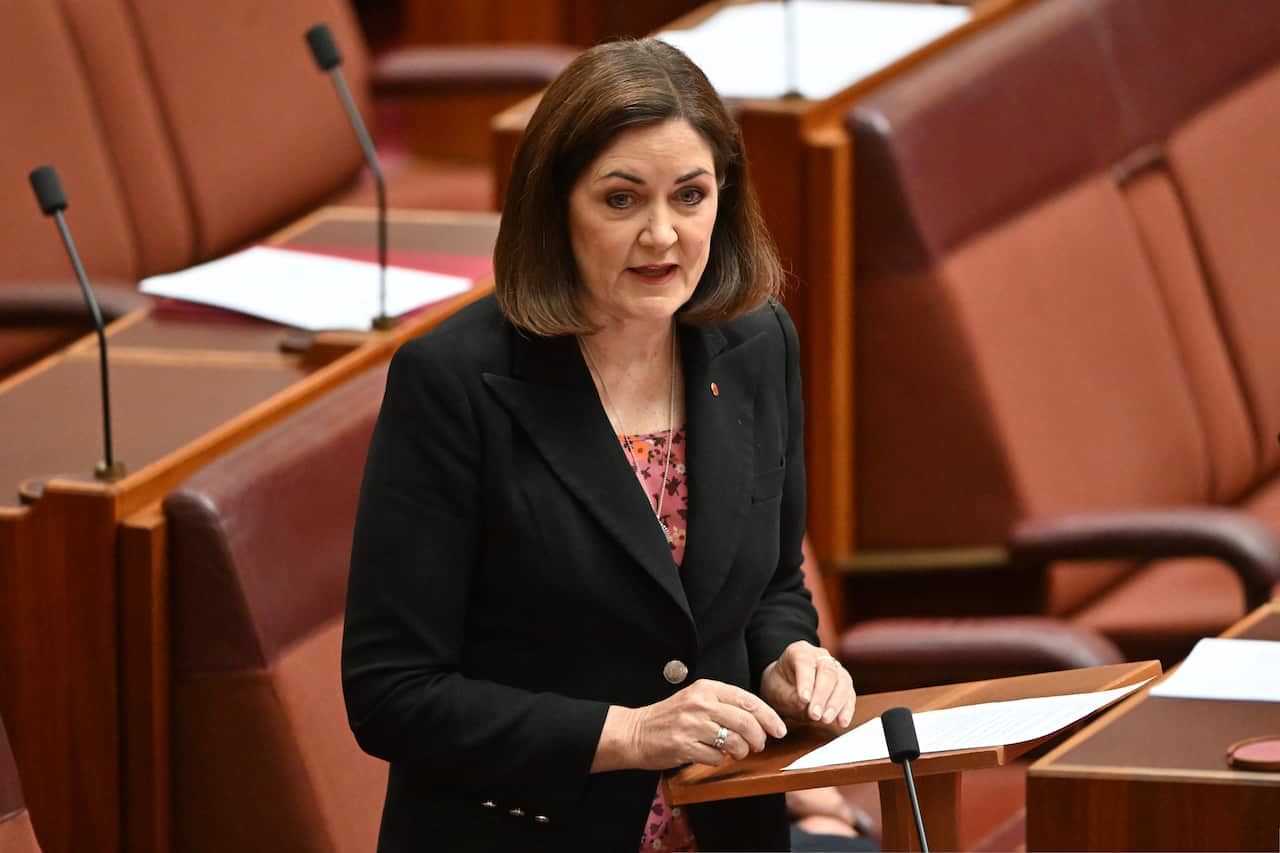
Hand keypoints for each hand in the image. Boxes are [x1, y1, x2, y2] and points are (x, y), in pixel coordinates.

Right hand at [592, 680, 787, 771]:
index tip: (779, 729)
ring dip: (741, 751)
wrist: (635, 732)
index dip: (769, 716)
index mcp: (705, 688)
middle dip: (759, 737)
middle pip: (745, 721)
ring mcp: (691, 725)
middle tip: (759, 745)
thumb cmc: (670, 717)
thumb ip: (723, 704)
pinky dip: (720, 760)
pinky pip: (716, 757)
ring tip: (737, 752)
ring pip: (734, 741)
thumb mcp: (696, 699)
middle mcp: (699, 703)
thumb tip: (759, 719)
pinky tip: (712, 756)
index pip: (747, 700)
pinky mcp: (683, 746)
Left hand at [760, 641, 855, 727]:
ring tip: (826, 719)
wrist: (786, 686)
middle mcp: (820, 656)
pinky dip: (847, 708)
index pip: (805, 662)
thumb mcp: (777, 691)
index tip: (804, 699)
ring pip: (843, 682)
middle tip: (815, 715)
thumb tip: (806, 705)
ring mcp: (835, 668)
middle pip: (827, 671)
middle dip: (822, 695)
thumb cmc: (780, 686)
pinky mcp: (844, 683)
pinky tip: (842, 721)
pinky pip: (850, 694)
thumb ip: (790, 697)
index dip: (806, 681)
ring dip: (836, 703)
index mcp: (799, 651)